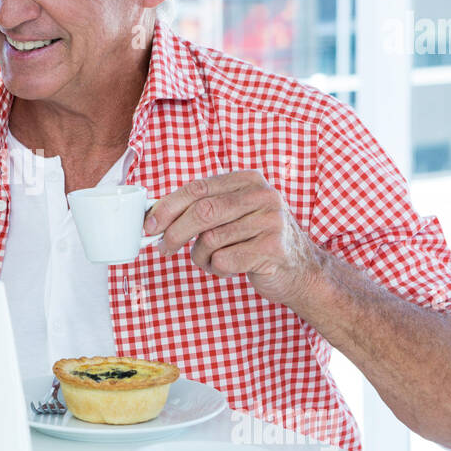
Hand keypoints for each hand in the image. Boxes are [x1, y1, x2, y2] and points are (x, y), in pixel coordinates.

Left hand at [144, 172, 325, 306]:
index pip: (198, 188)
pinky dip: (218, 269)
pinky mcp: (273, 249)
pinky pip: (224, 260)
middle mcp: (262, 195)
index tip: (149, 225)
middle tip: (163, 248)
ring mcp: (270, 221)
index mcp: (248, 180)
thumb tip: (156, 216)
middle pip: (202, 211)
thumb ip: (204, 208)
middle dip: (175, 232)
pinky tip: (232, 268)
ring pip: (211, 239)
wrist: (301, 270)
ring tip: (214, 260)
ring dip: (202, 257)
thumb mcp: (235, 214)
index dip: (168, 206)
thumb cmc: (257, 240)